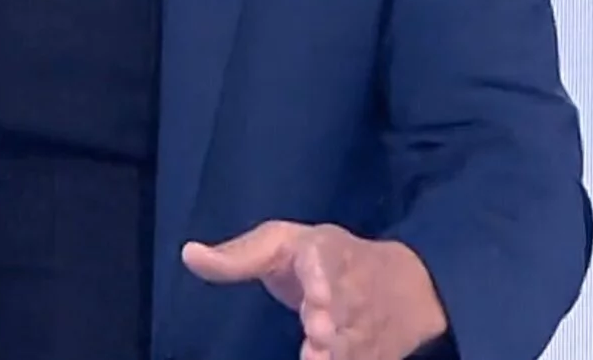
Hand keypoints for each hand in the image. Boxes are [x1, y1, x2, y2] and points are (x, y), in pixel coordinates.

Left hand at [183, 222, 446, 359]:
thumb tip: (188, 254)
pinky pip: (362, 359)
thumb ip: (237, 257)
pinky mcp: (375, 349)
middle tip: (318, 331)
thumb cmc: (319, 261)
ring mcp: (367, 320)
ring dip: (338, 350)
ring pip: (353, 338)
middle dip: (330, 319)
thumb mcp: (280, 245)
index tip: (315, 296)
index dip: (321, 277)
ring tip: (318, 358)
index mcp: (325, 250)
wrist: (404, 284)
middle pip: (343, 304)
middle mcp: (351, 285)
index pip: (325, 259)